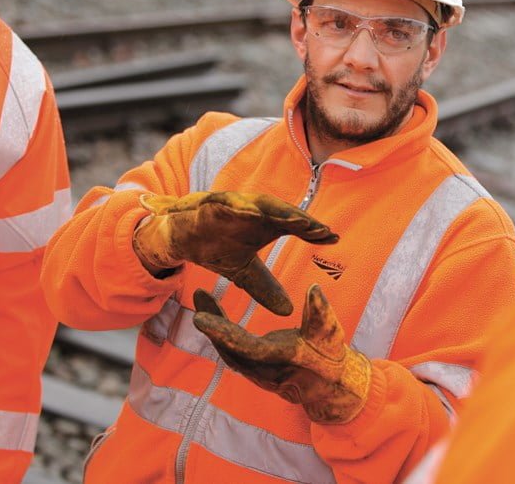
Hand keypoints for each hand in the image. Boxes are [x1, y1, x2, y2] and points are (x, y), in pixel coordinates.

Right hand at [133, 191, 337, 315]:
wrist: (180, 239)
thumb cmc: (215, 248)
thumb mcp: (243, 273)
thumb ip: (264, 287)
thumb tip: (287, 310)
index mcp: (264, 224)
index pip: (295, 226)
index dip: (313, 231)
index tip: (334, 239)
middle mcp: (254, 212)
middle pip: (284, 214)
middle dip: (303, 221)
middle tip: (323, 230)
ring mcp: (235, 205)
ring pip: (262, 206)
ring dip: (281, 212)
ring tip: (300, 221)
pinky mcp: (213, 204)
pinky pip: (230, 205)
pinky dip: (243, 208)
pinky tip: (256, 214)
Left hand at [193, 284, 371, 423]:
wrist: (329, 386)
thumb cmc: (330, 355)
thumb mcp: (331, 333)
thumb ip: (321, 313)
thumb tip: (313, 289)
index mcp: (280, 360)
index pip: (244, 347)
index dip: (222, 332)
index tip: (199, 317)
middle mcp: (262, 370)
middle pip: (228, 349)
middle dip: (212, 322)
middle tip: (199, 295)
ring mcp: (256, 372)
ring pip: (228, 351)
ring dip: (214, 327)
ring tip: (203, 298)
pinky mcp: (254, 369)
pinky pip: (233, 352)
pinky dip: (222, 333)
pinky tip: (216, 315)